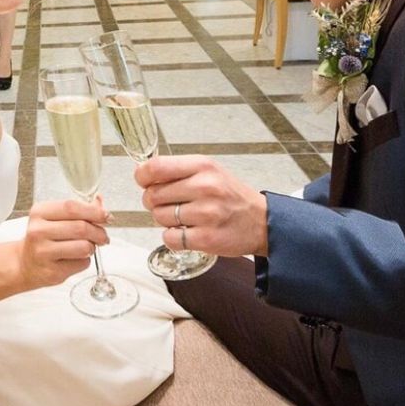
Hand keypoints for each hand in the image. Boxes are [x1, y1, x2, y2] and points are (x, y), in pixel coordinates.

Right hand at [19, 196, 108, 288]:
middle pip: (81, 227)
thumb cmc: (44, 238)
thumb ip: (79, 209)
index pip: (72, 207)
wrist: (25, 263)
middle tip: (103, 236)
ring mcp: (43, 252)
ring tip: (87, 247)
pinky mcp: (51, 271)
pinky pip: (81, 264)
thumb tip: (100, 202)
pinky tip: (75, 259)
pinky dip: (84, 261)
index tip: (106, 216)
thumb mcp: (55, 218)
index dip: (94, 211)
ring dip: (92, 247)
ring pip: (84, 247)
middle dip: (99, 232)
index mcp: (40, 212)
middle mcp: (38, 231)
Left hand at [134, 155, 268, 257]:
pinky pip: (170, 238)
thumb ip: (178, 170)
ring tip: (184, 218)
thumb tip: (143, 174)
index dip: (142, 176)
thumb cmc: (231, 196)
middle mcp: (205, 187)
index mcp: (203, 166)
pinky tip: (187, 232)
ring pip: (159, 217)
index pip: (156, 167)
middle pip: (153, 195)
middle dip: (154, 201)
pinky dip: (173, 238)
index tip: (144, 181)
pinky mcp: (206, 239)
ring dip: (166, 220)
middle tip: (169, 203)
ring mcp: (206, 214)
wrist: (261, 221)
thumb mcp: (209, 171)